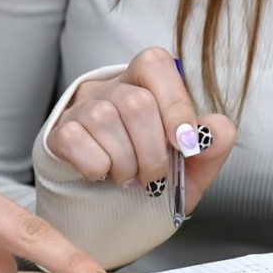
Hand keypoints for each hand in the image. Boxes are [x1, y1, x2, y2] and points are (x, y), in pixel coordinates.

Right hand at [48, 47, 237, 211]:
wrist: (111, 208)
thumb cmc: (152, 177)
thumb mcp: (192, 168)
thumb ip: (212, 146)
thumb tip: (215, 129)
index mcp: (144, 84)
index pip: (156, 65)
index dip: (175, 104)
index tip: (185, 145)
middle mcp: (109, 88)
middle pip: (135, 102)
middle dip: (152, 151)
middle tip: (154, 177)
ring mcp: (80, 108)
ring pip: (104, 119)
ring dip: (125, 163)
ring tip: (128, 177)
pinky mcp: (57, 132)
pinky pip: (75, 140)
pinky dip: (96, 167)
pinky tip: (102, 174)